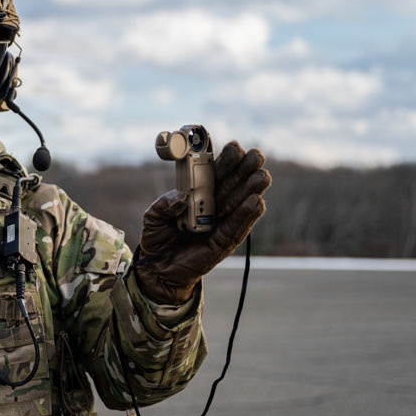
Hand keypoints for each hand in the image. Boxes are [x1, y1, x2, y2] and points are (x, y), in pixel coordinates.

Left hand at [135, 141, 271, 303]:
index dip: (226, 161)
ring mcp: (220, 225)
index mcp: (198, 195)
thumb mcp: (153, 217)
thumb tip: (181, 197)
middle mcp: (213, 207)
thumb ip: (163, 205)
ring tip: (262, 176)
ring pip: (240, 204)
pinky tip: (256, 201)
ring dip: (252, 190)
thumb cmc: (158, 238)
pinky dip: (246, 215)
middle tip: (255, 156)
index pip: (216, 174)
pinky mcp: (222, 243)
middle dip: (245, 170)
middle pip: (233, 185)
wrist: (157, 268)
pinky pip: (236, 228)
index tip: (234, 147)